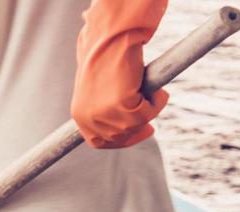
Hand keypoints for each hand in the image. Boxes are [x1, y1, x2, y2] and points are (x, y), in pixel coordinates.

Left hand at [72, 0, 169, 148]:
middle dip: (138, 130)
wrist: (111, 41)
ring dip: (150, 111)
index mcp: (80, 116)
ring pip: (135, 125)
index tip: (138, 133)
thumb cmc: (107, 60)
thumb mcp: (100, 91)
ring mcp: (103, 114)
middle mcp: (89, 118)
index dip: (120, 141)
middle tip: (150, 126)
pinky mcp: (120, 105)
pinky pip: (147, 113)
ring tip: (155, 95)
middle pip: (120, 136)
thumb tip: (126, 127)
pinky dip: (158, 103)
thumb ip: (106, 109)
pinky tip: (159, 91)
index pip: (98, 142)